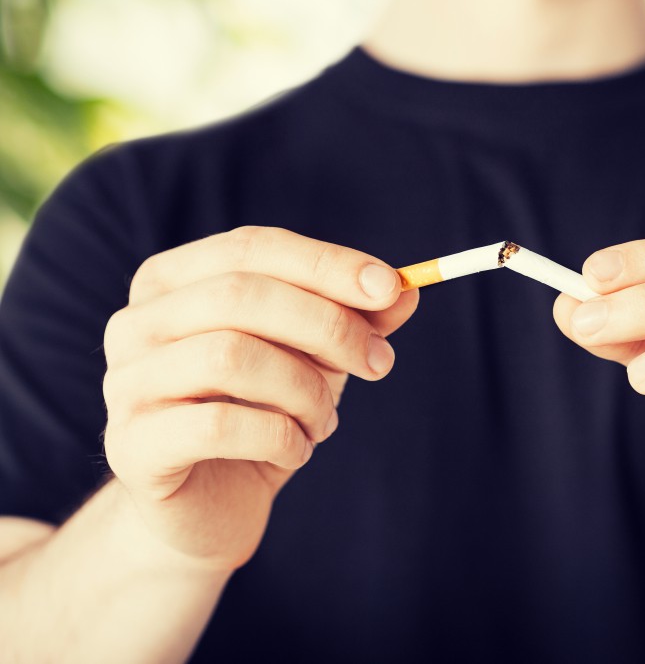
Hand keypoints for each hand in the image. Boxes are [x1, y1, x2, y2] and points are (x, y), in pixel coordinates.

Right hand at [102, 226, 417, 570]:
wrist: (207, 510)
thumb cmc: (260, 414)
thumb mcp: (315, 358)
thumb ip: (356, 319)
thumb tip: (406, 292)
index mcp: (173, 281)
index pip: (252, 247)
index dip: (326, 264)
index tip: (392, 288)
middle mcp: (136, 322)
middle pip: (240, 295)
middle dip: (327, 326)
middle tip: (379, 363)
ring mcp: (125, 383)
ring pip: (230, 357)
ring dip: (304, 390)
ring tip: (325, 421)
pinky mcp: (131, 445)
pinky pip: (218, 425)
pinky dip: (279, 437)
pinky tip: (296, 451)